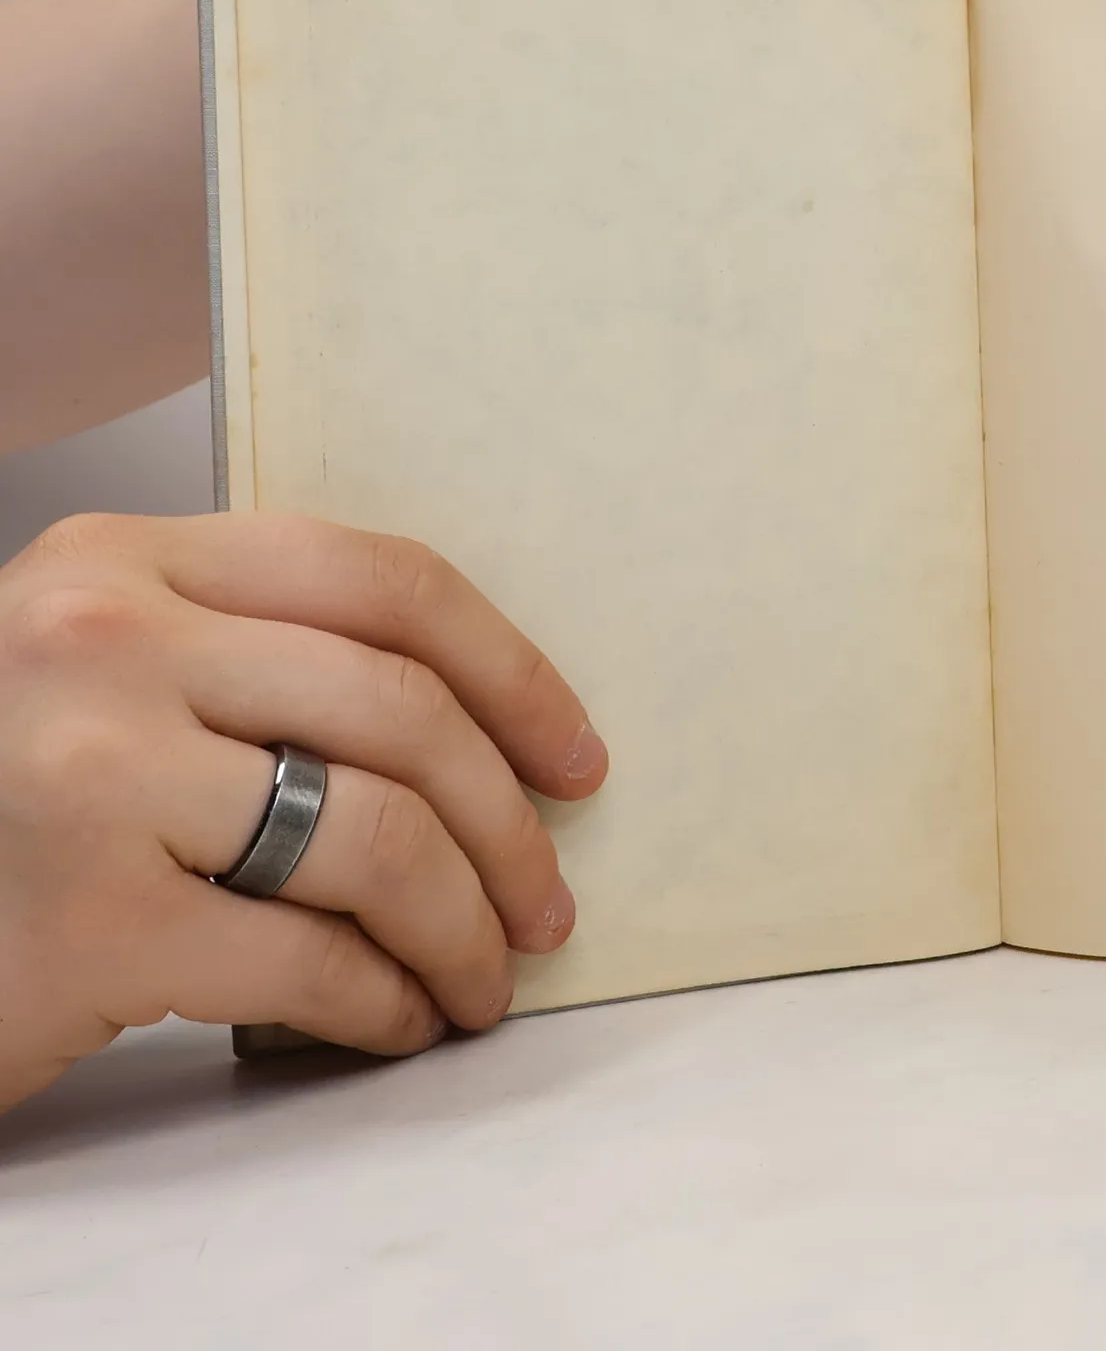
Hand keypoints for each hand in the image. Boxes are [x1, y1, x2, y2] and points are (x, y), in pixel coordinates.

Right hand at [0, 512, 606, 1113]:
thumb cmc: (6, 801)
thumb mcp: (112, 677)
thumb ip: (258, 659)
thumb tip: (485, 730)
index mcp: (131, 559)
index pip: (386, 581)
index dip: (514, 672)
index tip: (575, 757)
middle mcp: (105, 642)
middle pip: (402, 711)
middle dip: (510, 823)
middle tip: (548, 902)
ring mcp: (89, 778)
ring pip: (377, 835)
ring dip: (466, 924)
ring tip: (485, 977)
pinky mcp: (85, 923)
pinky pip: (311, 958)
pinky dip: (386, 999)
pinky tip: (400, 1019)